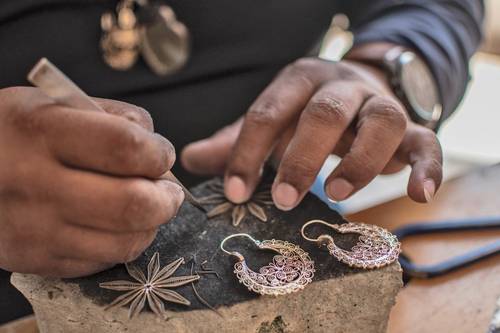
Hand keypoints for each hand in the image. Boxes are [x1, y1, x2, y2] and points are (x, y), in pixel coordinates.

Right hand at [0, 87, 183, 277]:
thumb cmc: (14, 134)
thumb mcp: (54, 104)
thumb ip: (114, 117)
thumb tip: (158, 149)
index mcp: (42, 132)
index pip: (126, 148)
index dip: (159, 153)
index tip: (162, 154)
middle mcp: (36, 184)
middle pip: (132, 205)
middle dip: (167, 199)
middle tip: (169, 191)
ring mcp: (34, 230)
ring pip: (124, 243)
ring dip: (150, 226)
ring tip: (146, 208)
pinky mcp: (35, 261)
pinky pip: (100, 262)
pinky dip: (120, 244)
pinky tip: (112, 225)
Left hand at [182, 57, 441, 209]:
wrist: (360, 90)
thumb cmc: (305, 114)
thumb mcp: (271, 122)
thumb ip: (234, 140)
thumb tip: (189, 159)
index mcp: (299, 81)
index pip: (268, 112)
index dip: (248, 152)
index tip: (236, 191)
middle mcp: (341, 87)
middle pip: (324, 113)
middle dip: (302, 158)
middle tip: (283, 199)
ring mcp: (378, 105)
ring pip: (381, 121)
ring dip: (360, 160)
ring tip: (337, 194)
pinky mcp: (411, 126)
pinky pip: (427, 141)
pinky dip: (427, 167)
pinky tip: (417, 195)